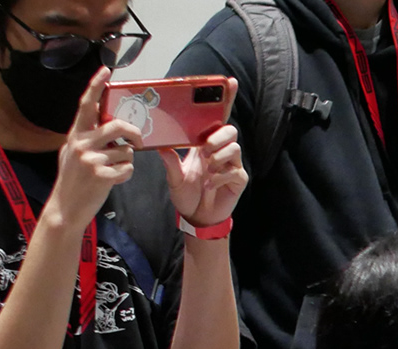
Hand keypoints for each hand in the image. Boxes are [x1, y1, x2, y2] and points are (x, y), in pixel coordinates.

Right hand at [46, 68, 140, 233]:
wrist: (66, 207)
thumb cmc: (74, 179)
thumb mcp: (73, 152)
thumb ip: (88, 137)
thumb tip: (108, 125)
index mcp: (76, 135)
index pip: (86, 105)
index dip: (96, 86)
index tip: (106, 70)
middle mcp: (81, 143)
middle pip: (118, 125)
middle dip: (133, 132)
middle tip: (138, 140)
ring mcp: (90, 160)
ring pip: (127, 151)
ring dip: (127, 160)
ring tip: (112, 169)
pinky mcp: (101, 176)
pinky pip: (128, 169)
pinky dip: (126, 175)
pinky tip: (113, 180)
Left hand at [162, 84, 246, 227]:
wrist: (197, 217)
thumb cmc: (187, 194)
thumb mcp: (173, 176)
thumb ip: (169, 161)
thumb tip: (159, 146)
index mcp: (204, 143)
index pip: (217, 117)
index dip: (225, 99)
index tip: (229, 82)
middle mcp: (220, 150)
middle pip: (229, 130)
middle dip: (218, 136)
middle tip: (205, 148)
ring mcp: (231, 165)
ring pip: (234, 148)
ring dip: (218, 156)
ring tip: (207, 168)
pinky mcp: (238, 179)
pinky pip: (234, 171)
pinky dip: (220, 176)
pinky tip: (210, 183)